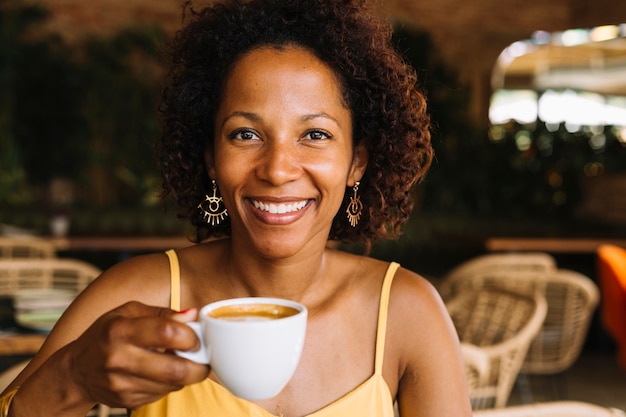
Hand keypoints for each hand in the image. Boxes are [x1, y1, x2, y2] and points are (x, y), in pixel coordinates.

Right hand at [63, 301, 209, 409]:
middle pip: (176, 369)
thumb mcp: (128, 312)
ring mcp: (122, 383)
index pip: (167, 332)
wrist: (76, 371)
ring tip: (180, 360)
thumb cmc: (106, 335)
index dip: (191, 335)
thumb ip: (162, 313)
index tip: (195, 336)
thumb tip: (192, 315)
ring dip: (186, 374)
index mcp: (120, 329)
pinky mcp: (127, 401)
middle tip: (202, 356)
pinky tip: (162, 372)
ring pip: (173, 384)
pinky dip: (171, 383)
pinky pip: (163, 393)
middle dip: (199, 364)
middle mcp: (119, 358)